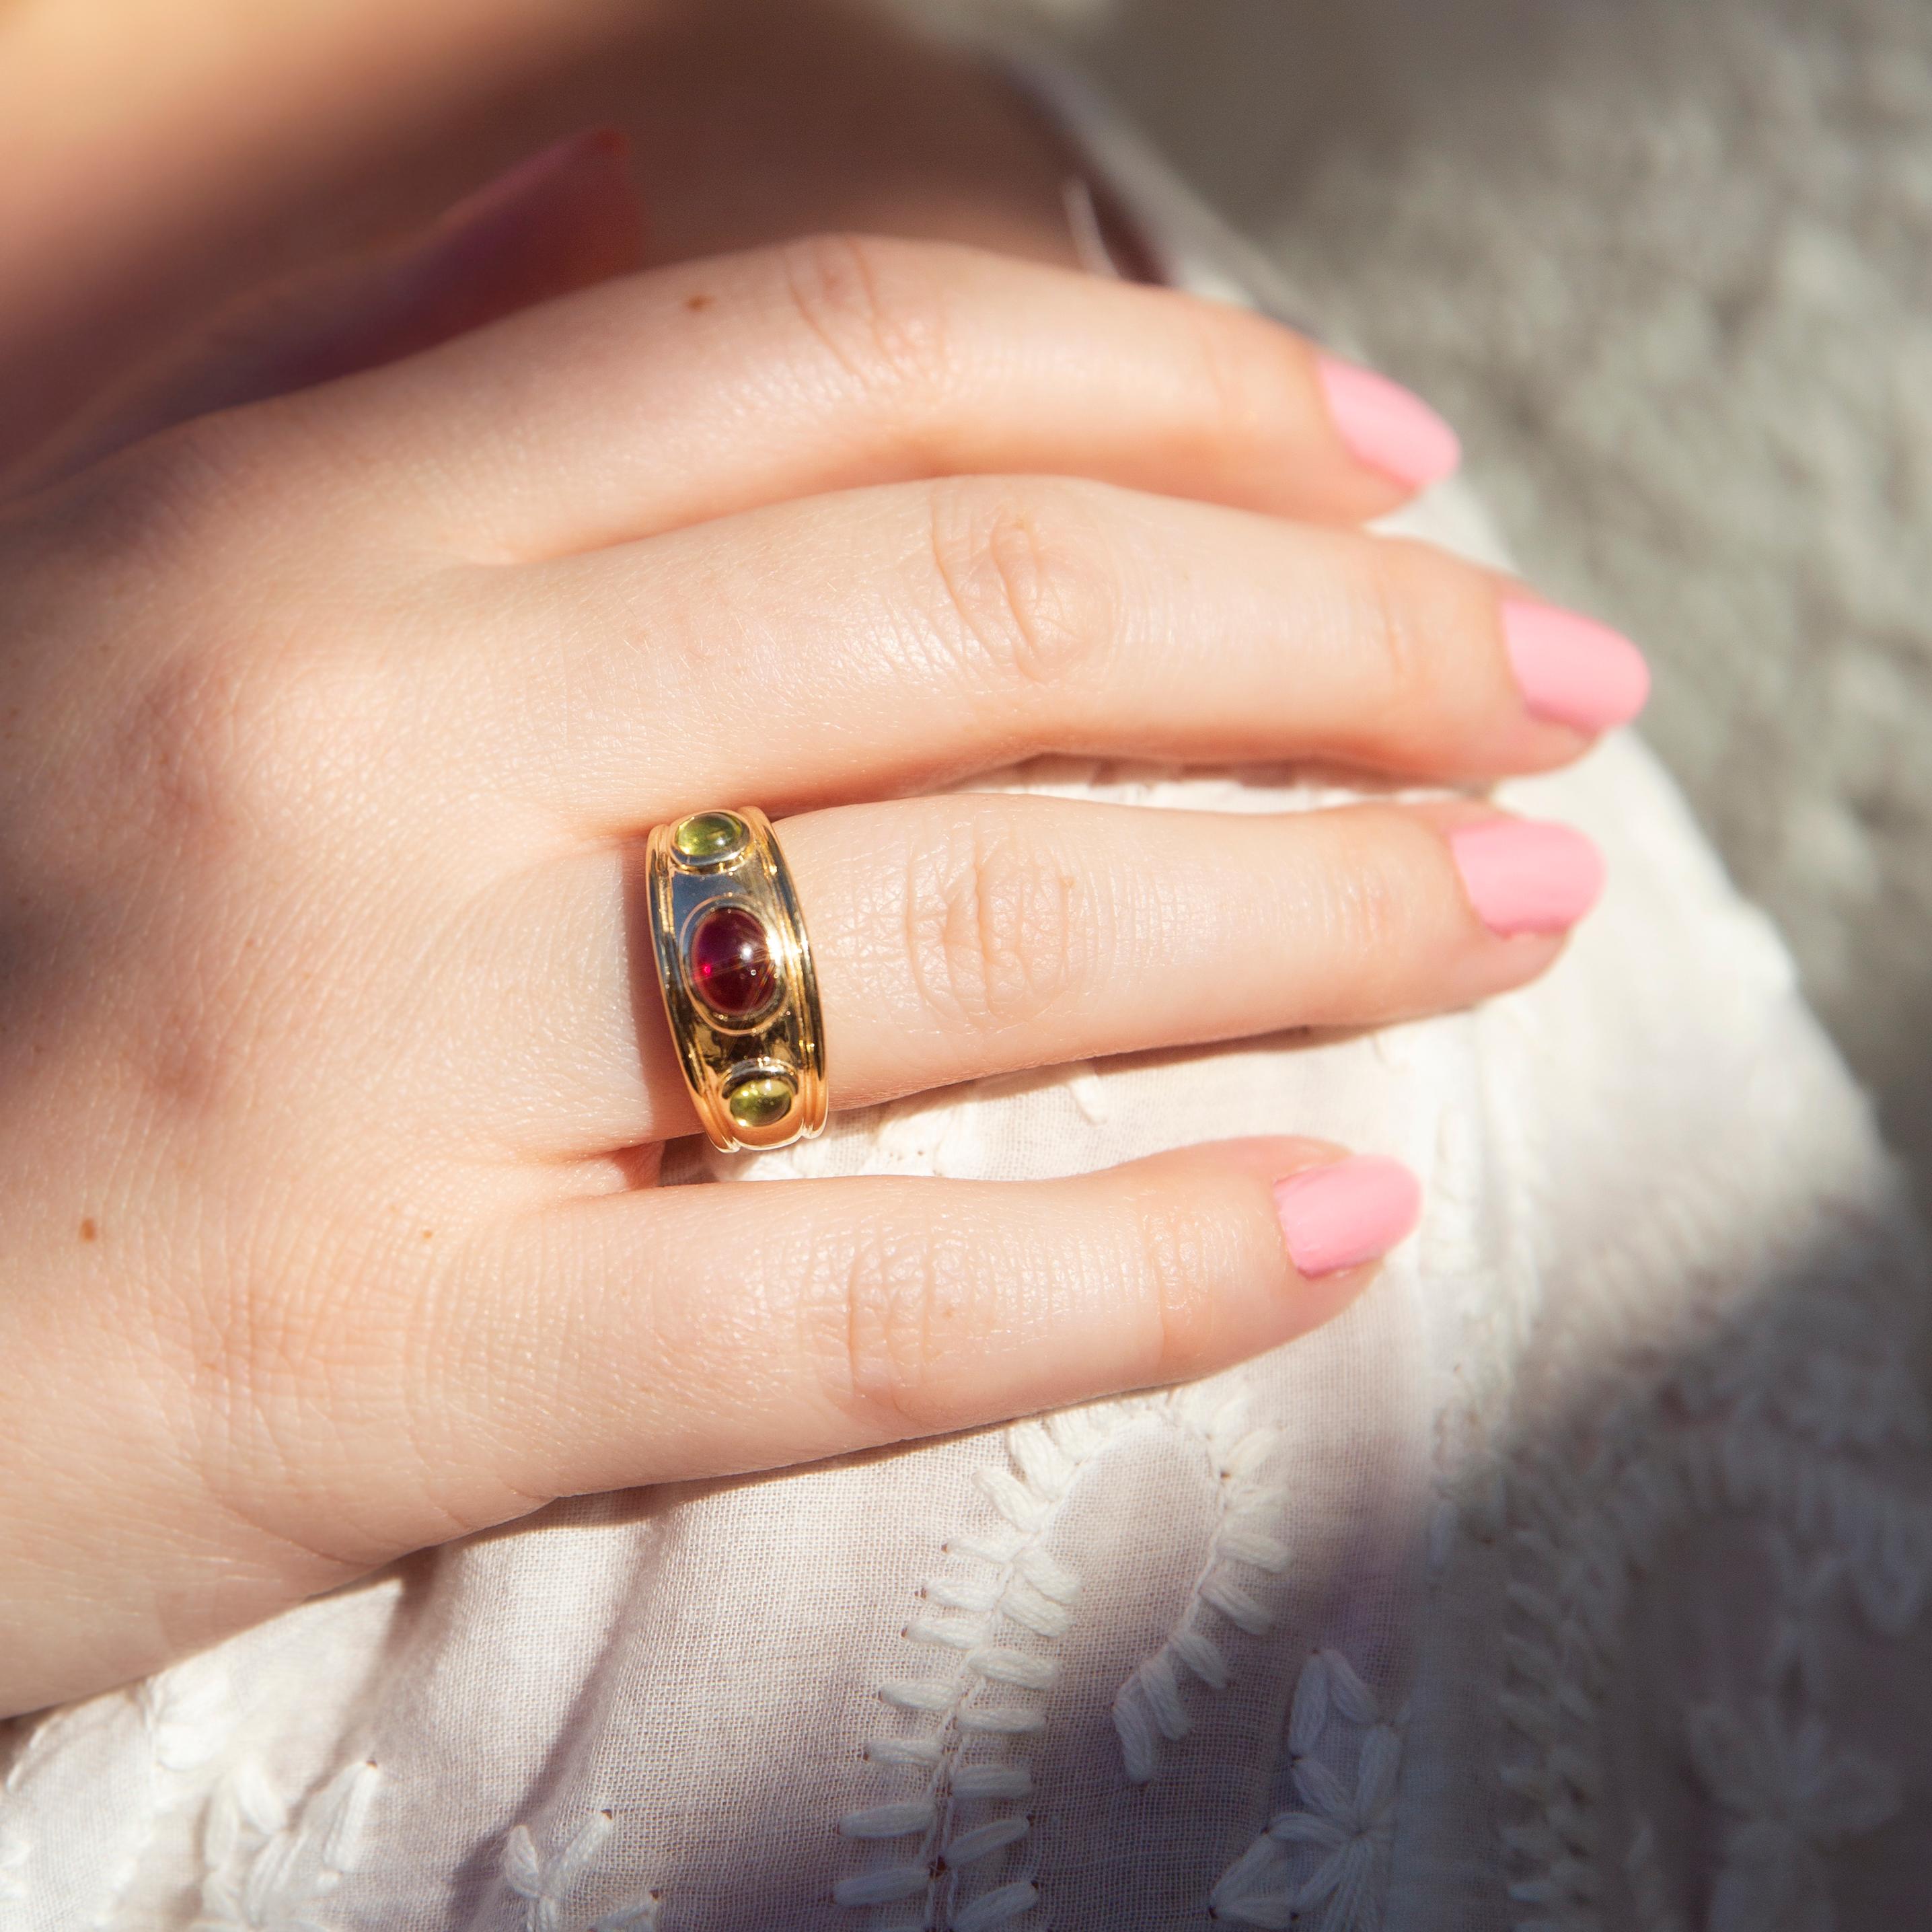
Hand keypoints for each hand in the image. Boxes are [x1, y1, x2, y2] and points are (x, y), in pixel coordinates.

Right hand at [0, 222, 1645, 1715]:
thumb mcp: (123, 575)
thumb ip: (378, 374)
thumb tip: (609, 204)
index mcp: (305, 525)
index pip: (853, 376)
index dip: (1180, 395)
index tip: (1399, 472)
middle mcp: (349, 737)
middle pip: (983, 619)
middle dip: (1340, 643)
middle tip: (1556, 692)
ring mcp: (371, 1057)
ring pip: (982, 929)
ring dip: (1324, 909)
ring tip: (1525, 907)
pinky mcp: (392, 1373)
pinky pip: (861, 1316)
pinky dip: (1148, 1276)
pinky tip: (1350, 1232)